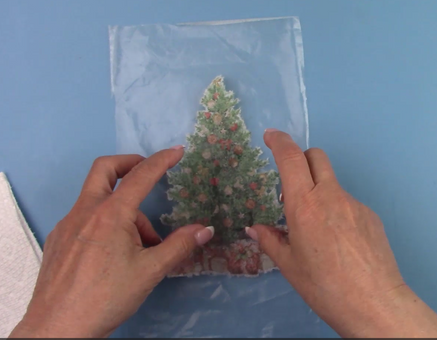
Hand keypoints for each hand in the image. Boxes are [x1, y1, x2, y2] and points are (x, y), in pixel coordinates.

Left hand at [9, 147, 213, 337]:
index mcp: (111, 214)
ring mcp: (68, 223)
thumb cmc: (107, 296)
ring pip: (97, 199)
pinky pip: (85, 218)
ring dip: (122, 209)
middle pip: (105, 168)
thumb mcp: (150, 271)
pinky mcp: (59, 238)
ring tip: (140, 245)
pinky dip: (104, 222)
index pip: (141, 175)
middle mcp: (86, 211)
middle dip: (129, 163)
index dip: (161, 160)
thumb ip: (179, 246)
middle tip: (148, 174)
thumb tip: (206, 229)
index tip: (177, 151)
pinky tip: (113, 253)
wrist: (58, 328)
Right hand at [247, 130, 436, 337]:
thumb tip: (253, 228)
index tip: (271, 136)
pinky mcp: (370, 215)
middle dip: (301, 158)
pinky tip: (338, 241)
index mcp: (304, 205)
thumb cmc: (323, 286)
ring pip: (332, 182)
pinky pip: (347, 202)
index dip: (279, 141)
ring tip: (316, 227)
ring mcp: (354, 204)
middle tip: (292, 182)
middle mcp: (330, 196)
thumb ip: (269, 240)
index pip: (291, 159)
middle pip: (316, 156)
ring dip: (318, 190)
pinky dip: (336, 209)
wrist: (374, 304)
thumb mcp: (289, 265)